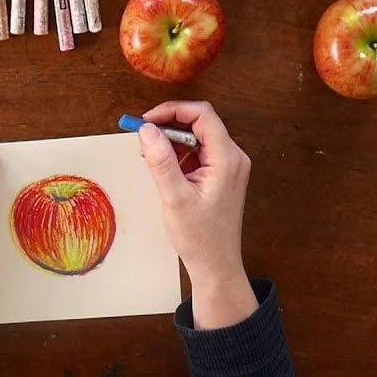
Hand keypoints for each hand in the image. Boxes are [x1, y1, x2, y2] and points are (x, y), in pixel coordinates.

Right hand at [137, 101, 250, 287]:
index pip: (202, 115)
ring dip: (172, 141)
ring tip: (150, 157)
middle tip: (143, 138)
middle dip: (169, 126)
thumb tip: (147, 130)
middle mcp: (232, 157)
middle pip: (200, 123)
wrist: (216, 265)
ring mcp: (228, 166)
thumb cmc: (200, 237)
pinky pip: (199, 152)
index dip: (172, 111)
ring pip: (198, 137)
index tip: (147, 121)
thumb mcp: (175, 198)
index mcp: (227, 159)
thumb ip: (161, 161)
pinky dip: (179, 154)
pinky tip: (164, 168)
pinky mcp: (221, 175)